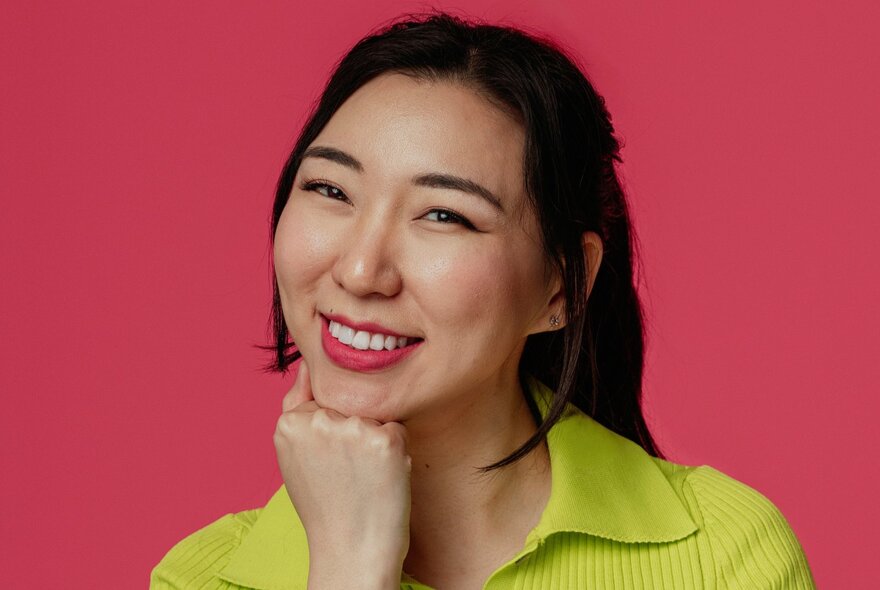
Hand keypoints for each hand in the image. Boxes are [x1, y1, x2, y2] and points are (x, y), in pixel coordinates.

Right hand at [274, 358, 411, 588]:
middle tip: (346, 476)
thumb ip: (298, 406)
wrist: (351, 552)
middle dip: (354, 433)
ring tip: (363, 478)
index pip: (322, 403)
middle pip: (350, 406)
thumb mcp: (296, 454)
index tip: (327, 467)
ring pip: (375, 415)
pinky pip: (397, 430)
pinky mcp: (385, 440)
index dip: (331, 435)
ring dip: (375, 441)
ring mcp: (352, 428)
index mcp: (289, 422)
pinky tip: (381, 478)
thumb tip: (308, 365)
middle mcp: (318, 420)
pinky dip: (396, 452)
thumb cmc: (326, 505)